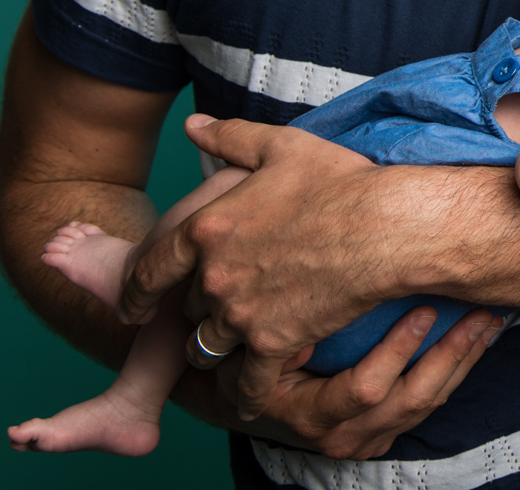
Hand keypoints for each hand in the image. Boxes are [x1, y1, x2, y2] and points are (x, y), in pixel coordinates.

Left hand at [122, 114, 442, 419]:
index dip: (134, 291)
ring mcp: (241, 314)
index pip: (150, 269)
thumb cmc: (341, 183)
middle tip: (218, 312)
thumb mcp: (283, 148)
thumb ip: (230, 137)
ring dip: (216, 350)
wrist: (387, 228)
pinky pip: (246, 382)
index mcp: (208, 228)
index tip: (131, 306)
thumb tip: (193, 125)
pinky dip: (246, 392)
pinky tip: (253, 395)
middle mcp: (214, 275)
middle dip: (199, 311)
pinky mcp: (273, 344)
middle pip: (187, 309)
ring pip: (207, 348)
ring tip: (234, 350)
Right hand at [195, 304, 501, 458]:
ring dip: (462, 362)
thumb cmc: (253, 358)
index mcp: (309, 415)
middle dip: (450, 357)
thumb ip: (281, 330)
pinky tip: (475, 339)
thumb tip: (312, 304)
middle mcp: (341, 437)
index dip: (397, 352)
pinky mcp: (383, 435)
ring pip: (427, 406)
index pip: (364, 389)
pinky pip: (427, 406)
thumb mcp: (255, 344)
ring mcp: (366, 440)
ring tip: (487, 322)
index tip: (424, 311)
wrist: (253, 398)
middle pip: (410, 401)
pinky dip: (455, 371)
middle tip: (477, 315)